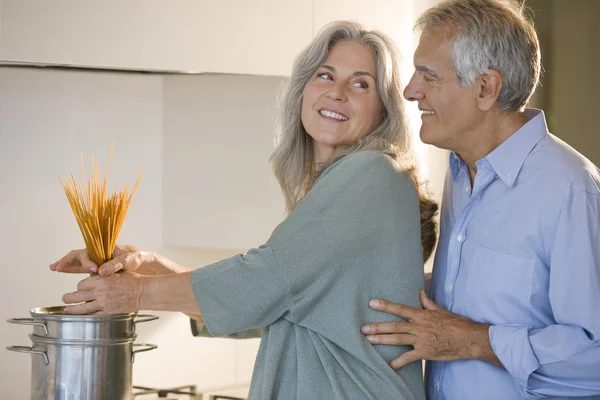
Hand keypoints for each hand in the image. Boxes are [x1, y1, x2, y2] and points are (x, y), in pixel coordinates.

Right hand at [50, 245, 154, 275]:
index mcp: (103, 249)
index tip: (94, 270)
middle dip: (66, 260)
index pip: (89, 253)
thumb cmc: (135, 258)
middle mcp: (96, 254)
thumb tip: (101, 272)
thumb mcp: (128, 260)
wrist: (141, 263)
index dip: (87, 262)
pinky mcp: (96, 269)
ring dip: (65, 264)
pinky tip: (61, 270)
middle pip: (77, 255)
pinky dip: (70, 269)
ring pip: (76, 261)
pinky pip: (80, 268)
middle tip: (56, 267)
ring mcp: (95, 261)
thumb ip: (115, 265)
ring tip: (53, 268)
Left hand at [62, 271, 143, 313]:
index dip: (79, 286)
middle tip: (64, 298)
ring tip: (66, 309)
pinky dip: (86, 316)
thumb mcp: (116, 272)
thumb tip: (94, 277)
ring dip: (72, 309)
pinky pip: (93, 315)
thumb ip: (103, 275)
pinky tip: (81, 316)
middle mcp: (99, 292)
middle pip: (77, 295)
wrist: (143, 291)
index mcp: (101, 280)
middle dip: (69, 297)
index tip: (80, 287)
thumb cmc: (132, 280)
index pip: (81, 284)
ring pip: (82, 308)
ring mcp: (103, 303)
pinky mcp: (108, 311)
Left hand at [361, 290, 500, 369]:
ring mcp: (421, 340)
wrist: (469, 339)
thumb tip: (420, 293)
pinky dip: (398, 362)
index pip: (400, 309)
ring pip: (397, 339)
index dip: (385, 306)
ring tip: (368, 340)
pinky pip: (408, 358)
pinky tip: (388, 366)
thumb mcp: (441, 310)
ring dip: (382, 340)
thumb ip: (428, 303)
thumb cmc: (457, 324)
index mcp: (422, 315)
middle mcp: (419, 327)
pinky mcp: (425, 352)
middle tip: (363, 329)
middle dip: (377, 327)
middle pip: (394, 326)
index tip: (372, 303)